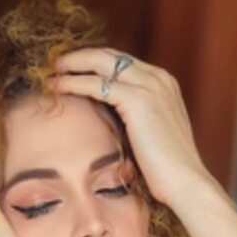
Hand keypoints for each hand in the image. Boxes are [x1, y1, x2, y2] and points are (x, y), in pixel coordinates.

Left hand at [54, 47, 209, 206]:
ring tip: (52, 72)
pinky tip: (58, 87)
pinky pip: (96, 84)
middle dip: (81, 56)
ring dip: (72, 65)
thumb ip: (138, 114)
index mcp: (164, 83)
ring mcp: (150, 86)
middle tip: (58, 63)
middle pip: (110, 55)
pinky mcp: (137, 100)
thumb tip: (110, 112)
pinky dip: (73, 83)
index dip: (95, 62)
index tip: (74, 67)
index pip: (122, 61)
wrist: (184, 181)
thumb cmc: (167, 165)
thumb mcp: (153, 129)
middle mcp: (158, 78)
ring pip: (101, 63)